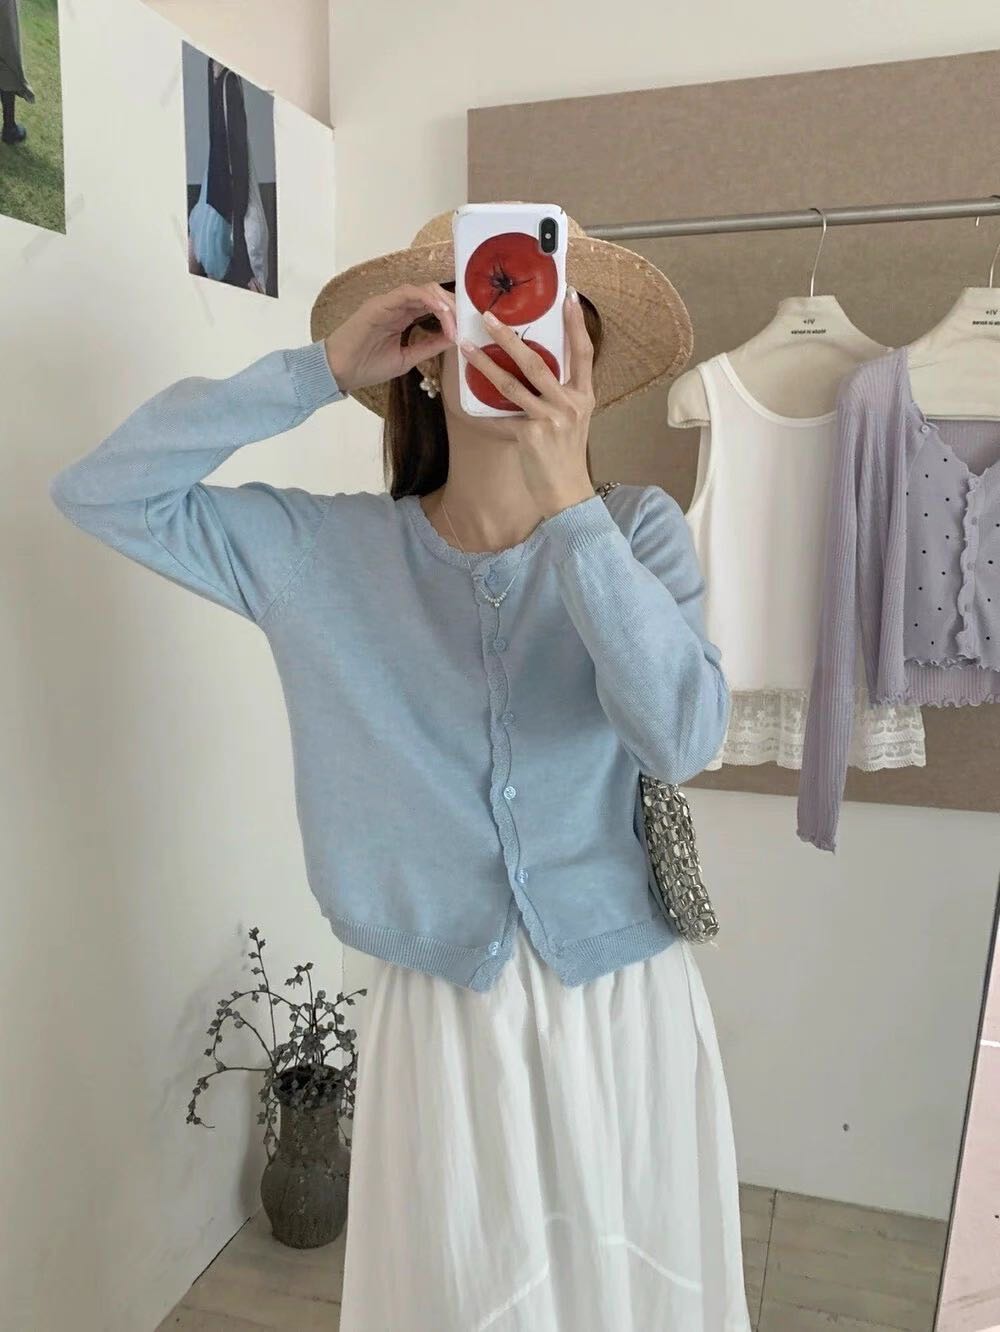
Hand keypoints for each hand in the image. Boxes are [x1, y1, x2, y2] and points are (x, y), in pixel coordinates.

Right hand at [323, 282, 457, 393]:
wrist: (339, 372)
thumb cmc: (367, 367)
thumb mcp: (407, 359)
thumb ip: (428, 346)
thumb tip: (453, 338)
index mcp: (403, 318)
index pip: (433, 306)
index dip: (452, 314)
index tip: (465, 330)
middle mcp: (398, 306)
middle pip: (433, 294)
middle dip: (452, 306)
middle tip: (465, 322)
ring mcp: (389, 302)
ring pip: (424, 290)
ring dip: (443, 303)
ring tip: (455, 320)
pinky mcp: (380, 303)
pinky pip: (408, 293)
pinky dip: (428, 300)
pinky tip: (441, 313)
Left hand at [459, 288, 595, 518]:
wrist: (567, 493)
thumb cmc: (565, 456)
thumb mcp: (573, 421)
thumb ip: (560, 395)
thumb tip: (535, 369)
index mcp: (584, 396)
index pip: (584, 352)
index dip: (576, 323)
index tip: (569, 296)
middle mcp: (571, 403)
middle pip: (539, 362)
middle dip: (511, 336)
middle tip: (490, 315)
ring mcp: (551, 418)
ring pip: (513, 383)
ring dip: (486, 362)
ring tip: (467, 345)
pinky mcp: (532, 434)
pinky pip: (502, 414)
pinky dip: (483, 405)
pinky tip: (465, 395)